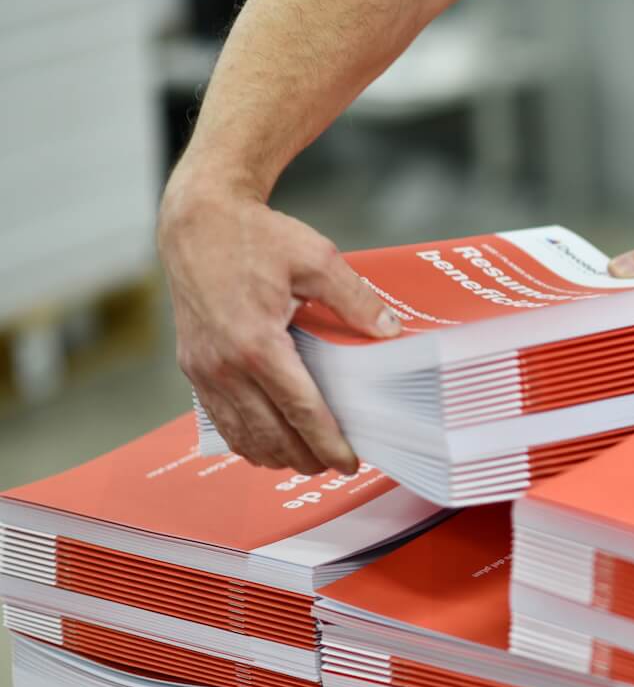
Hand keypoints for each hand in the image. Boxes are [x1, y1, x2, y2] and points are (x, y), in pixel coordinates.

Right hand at [158, 176, 399, 473]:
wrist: (196, 222)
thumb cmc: (254, 237)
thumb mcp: (316, 258)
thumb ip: (355, 298)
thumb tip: (389, 329)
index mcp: (257, 343)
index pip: (301, 411)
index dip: (328, 443)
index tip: (349, 462)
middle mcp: (225, 365)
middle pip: (272, 434)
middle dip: (307, 457)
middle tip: (336, 464)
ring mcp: (204, 371)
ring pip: (242, 435)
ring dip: (277, 454)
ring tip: (308, 458)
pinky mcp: (192, 368)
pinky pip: (220, 421)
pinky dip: (246, 439)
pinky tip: (268, 442)